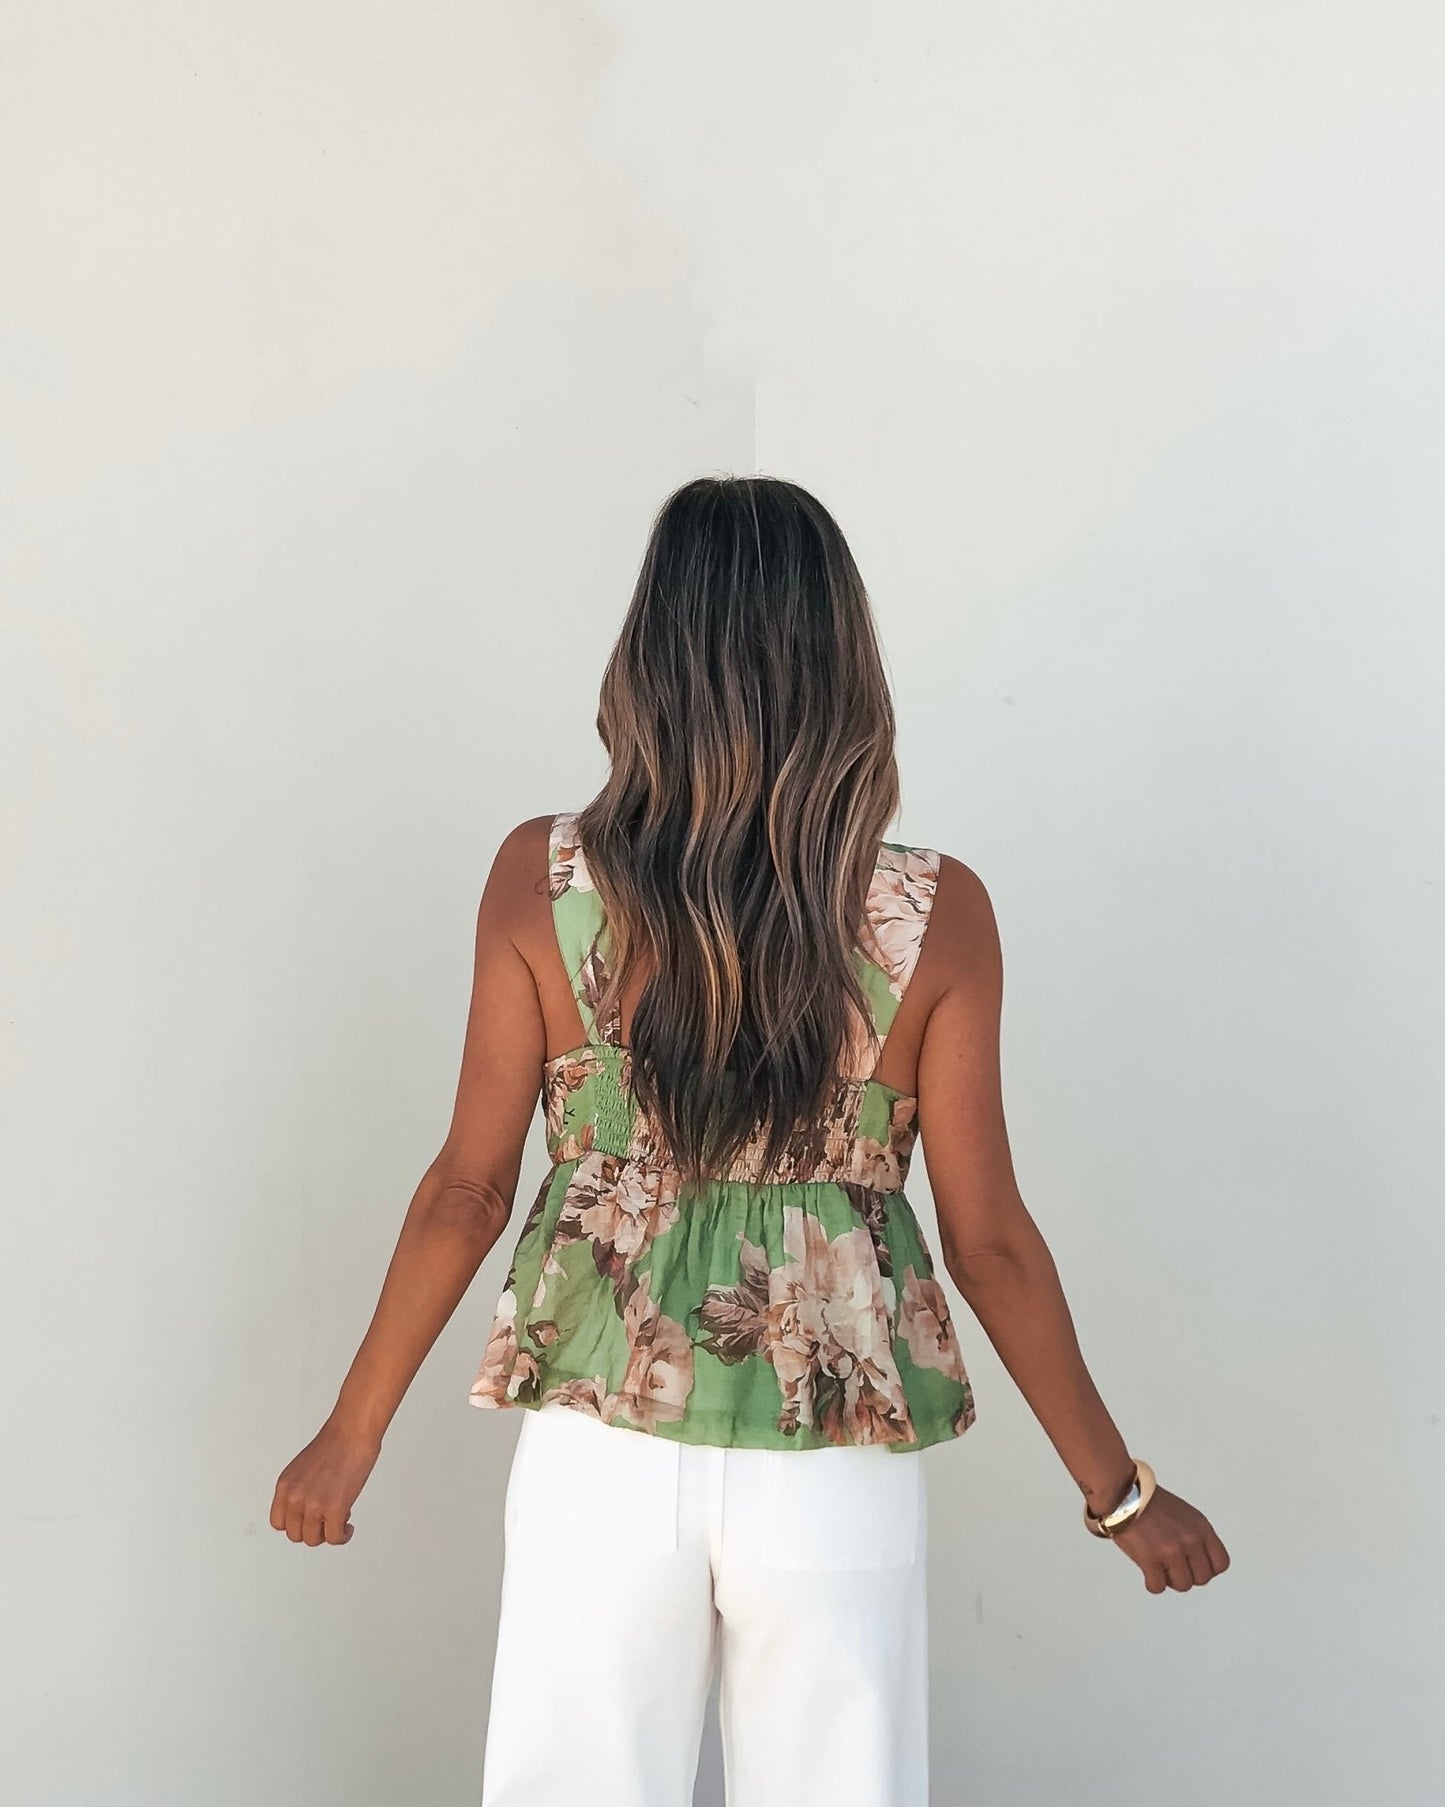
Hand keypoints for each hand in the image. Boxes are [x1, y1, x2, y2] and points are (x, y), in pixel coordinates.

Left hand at [270, 1415, 381, 1546]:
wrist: (352, 1431)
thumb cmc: (336, 1442)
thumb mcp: (303, 1468)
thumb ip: (299, 1489)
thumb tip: (307, 1509)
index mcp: (285, 1486)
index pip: (278, 1522)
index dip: (295, 1525)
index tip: (307, 1522)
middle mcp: (294, 1497)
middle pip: (296, 1535)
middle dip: (313, 1530)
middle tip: (327, 1521)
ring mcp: (313, 1505)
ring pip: (313, 1539)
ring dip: (328, 1534)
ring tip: (340, 1521)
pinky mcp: (334, 1509)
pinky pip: (334, 1538)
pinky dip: (342, 1536)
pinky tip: (348, 1527)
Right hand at [1109, 1486, 1230, 1592]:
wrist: (1123, 1494)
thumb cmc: (1148, 1501)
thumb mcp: (1184, 1514)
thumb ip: (1196, 1536)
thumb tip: (1197, 1561)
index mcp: (1201, 1527)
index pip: (1221, 1563)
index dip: (1207, 1568)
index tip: (1195, 1566)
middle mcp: (1190, 1540)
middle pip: (1202, 1578)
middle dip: (1187, 1574)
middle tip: (1173, 1566)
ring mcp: (1171, 1551)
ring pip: (1183, 1585)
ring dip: (1170, 1579)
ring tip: (1159, 1566)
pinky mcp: (1150, 1560)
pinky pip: (1158, 1587)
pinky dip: (1152, 1583)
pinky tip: (1147, 1570)